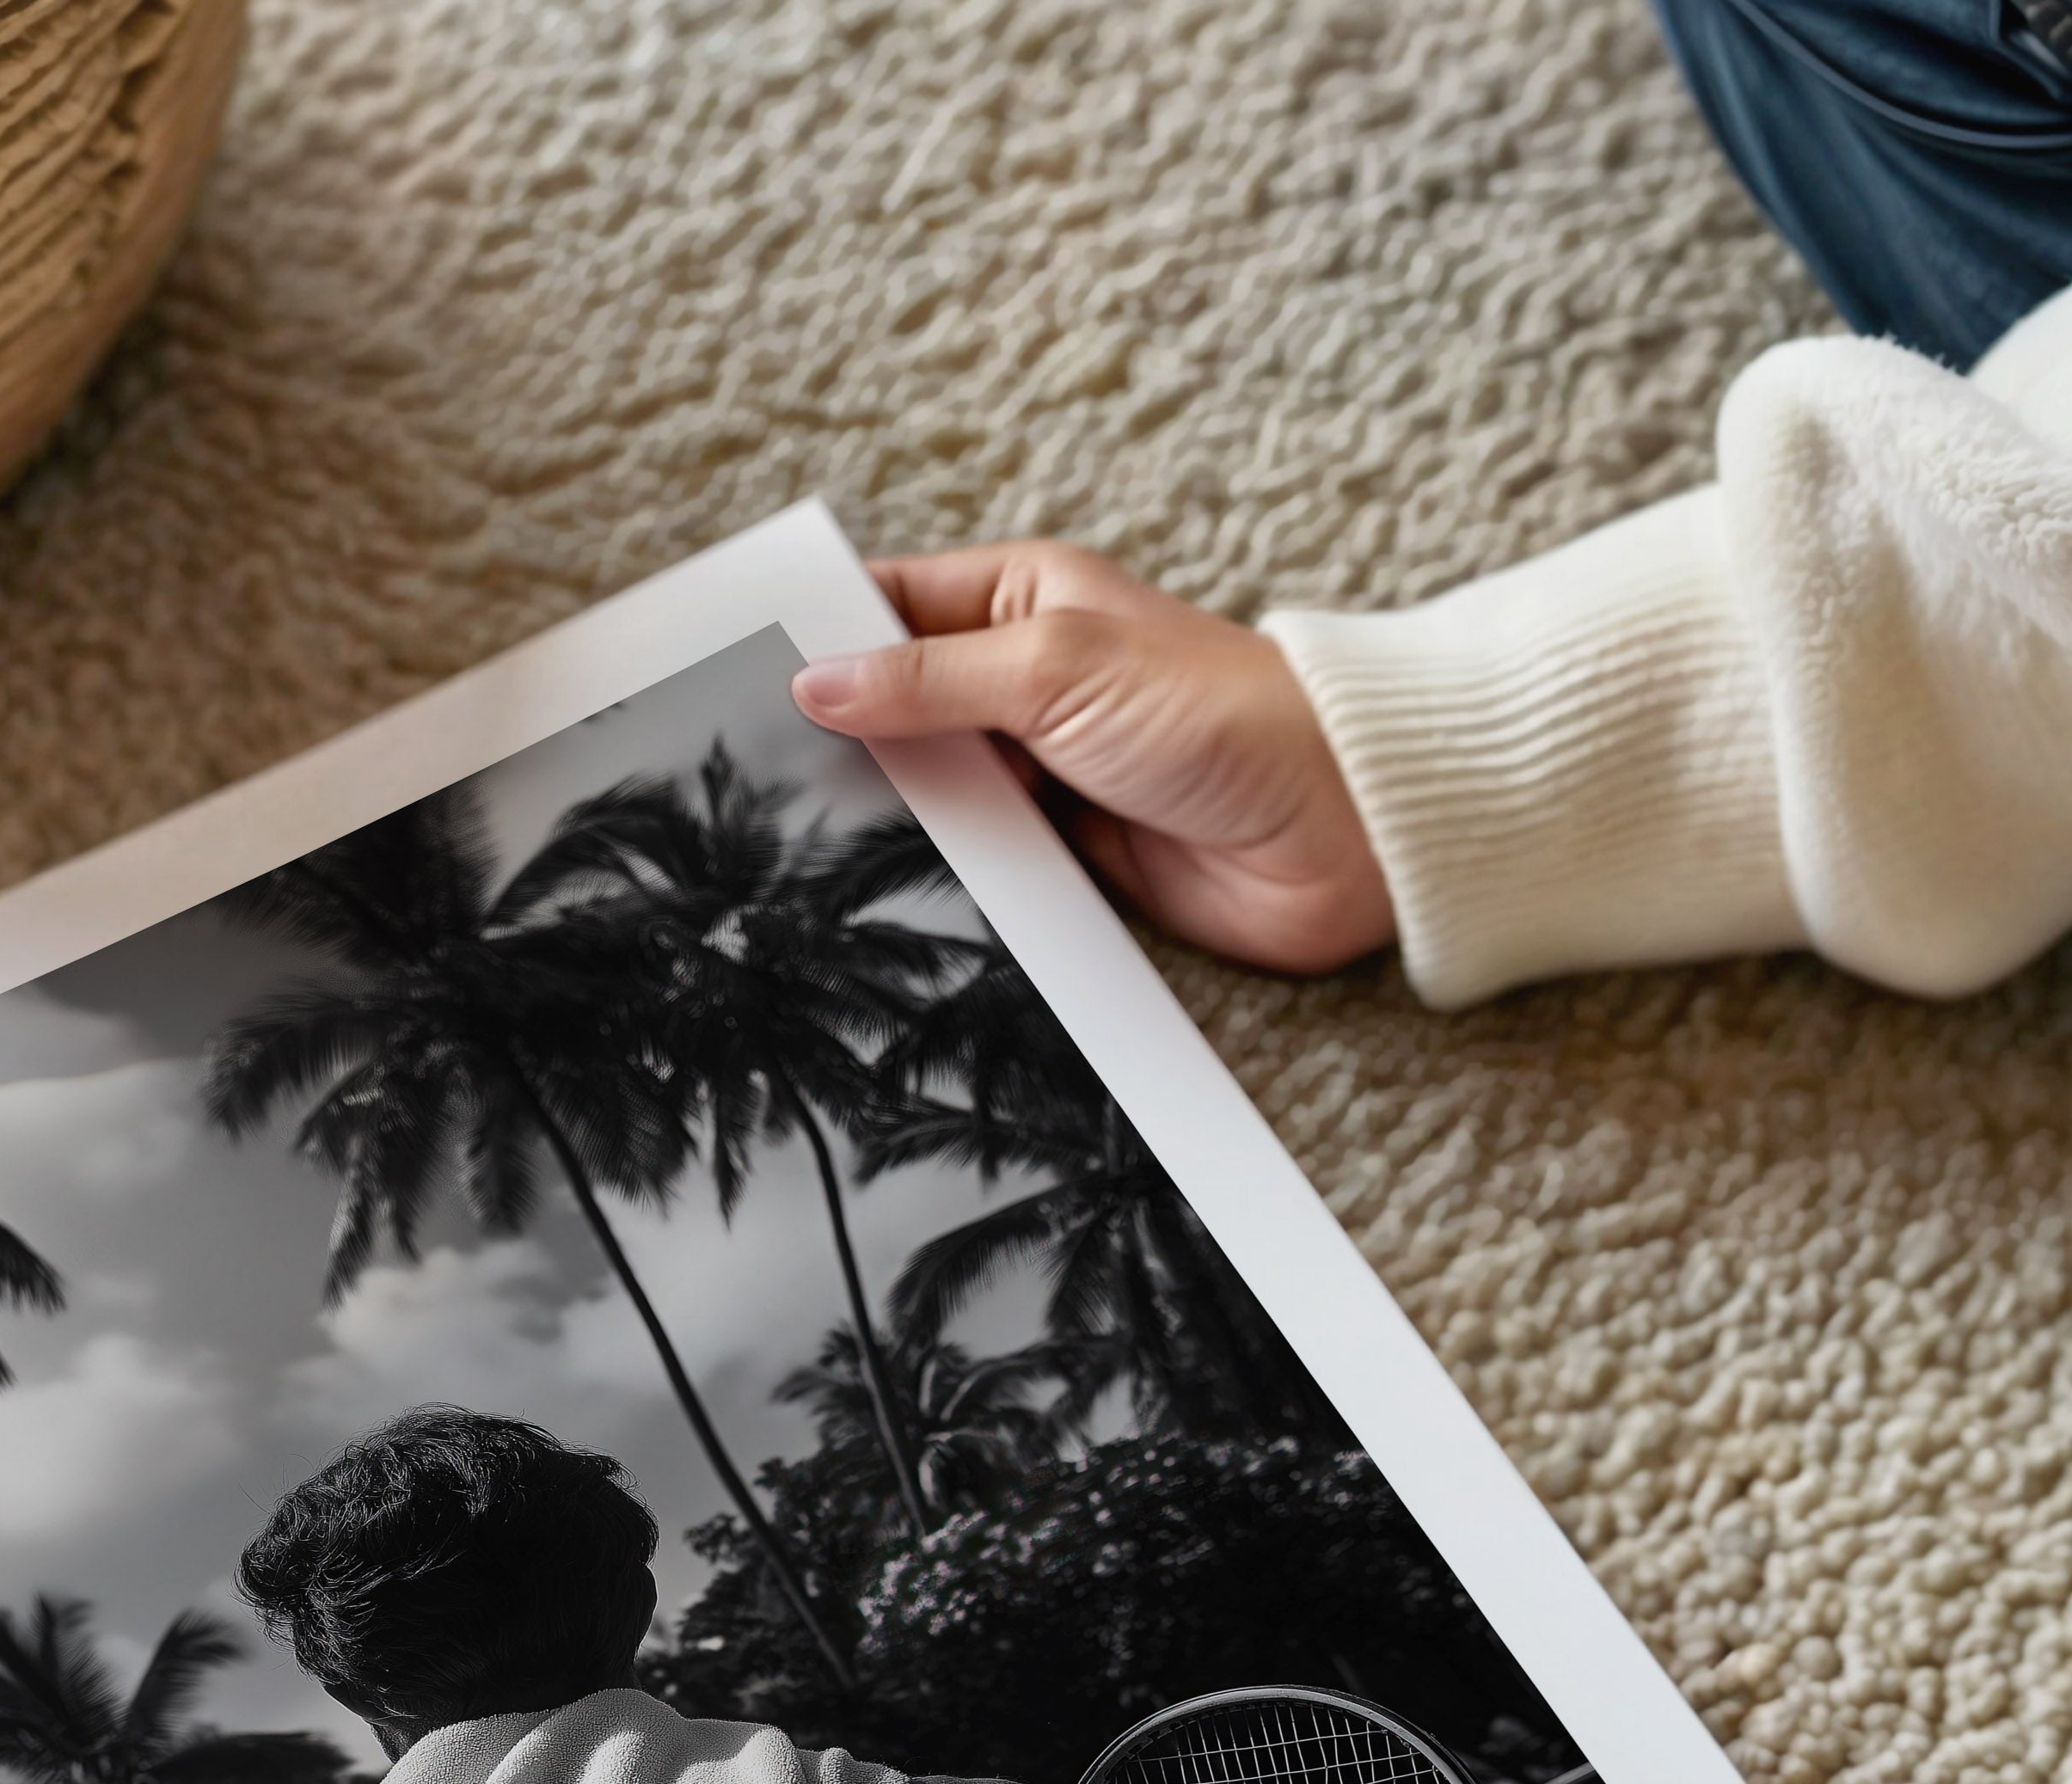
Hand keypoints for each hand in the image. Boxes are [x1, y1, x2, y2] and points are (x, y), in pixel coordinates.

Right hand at [791, 542, 1393, 974]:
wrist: (1333, 830)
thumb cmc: (1220, 714)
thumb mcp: (1055, 669)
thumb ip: (929, 680)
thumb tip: (817, 682)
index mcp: (1020, 600)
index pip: (887, 606)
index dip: (816, 635)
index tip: (738, 672)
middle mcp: (1022, 682)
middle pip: (895, 708)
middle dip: (835, 738)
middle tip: (749, 772)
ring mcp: (1038, 772)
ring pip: (927, 795)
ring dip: (882, 818)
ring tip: (793, 842)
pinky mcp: (1061, 854)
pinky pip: (974, 865)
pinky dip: (937, 877)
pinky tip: (880, 896)